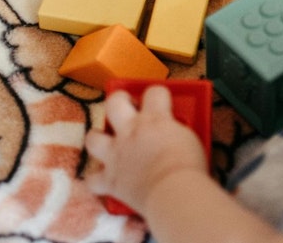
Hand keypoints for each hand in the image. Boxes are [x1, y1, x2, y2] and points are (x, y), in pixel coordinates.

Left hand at [85, 86, 207, 213]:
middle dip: (118, 100)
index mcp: (155, 119)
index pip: (154, 92)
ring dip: (97, 138)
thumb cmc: (188, 166)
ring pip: (93, 137)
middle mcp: (131, 131)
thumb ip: (177, 130)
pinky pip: (92, 179)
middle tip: (126, 107)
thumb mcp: (190, 138)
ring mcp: (116, 154)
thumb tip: (173, 132)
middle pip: (114, 102)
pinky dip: (97, 180)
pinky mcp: (110, 179)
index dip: (157, 94)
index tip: (160, 100)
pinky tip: (104, 180)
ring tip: (106, 143)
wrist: (173, 190)